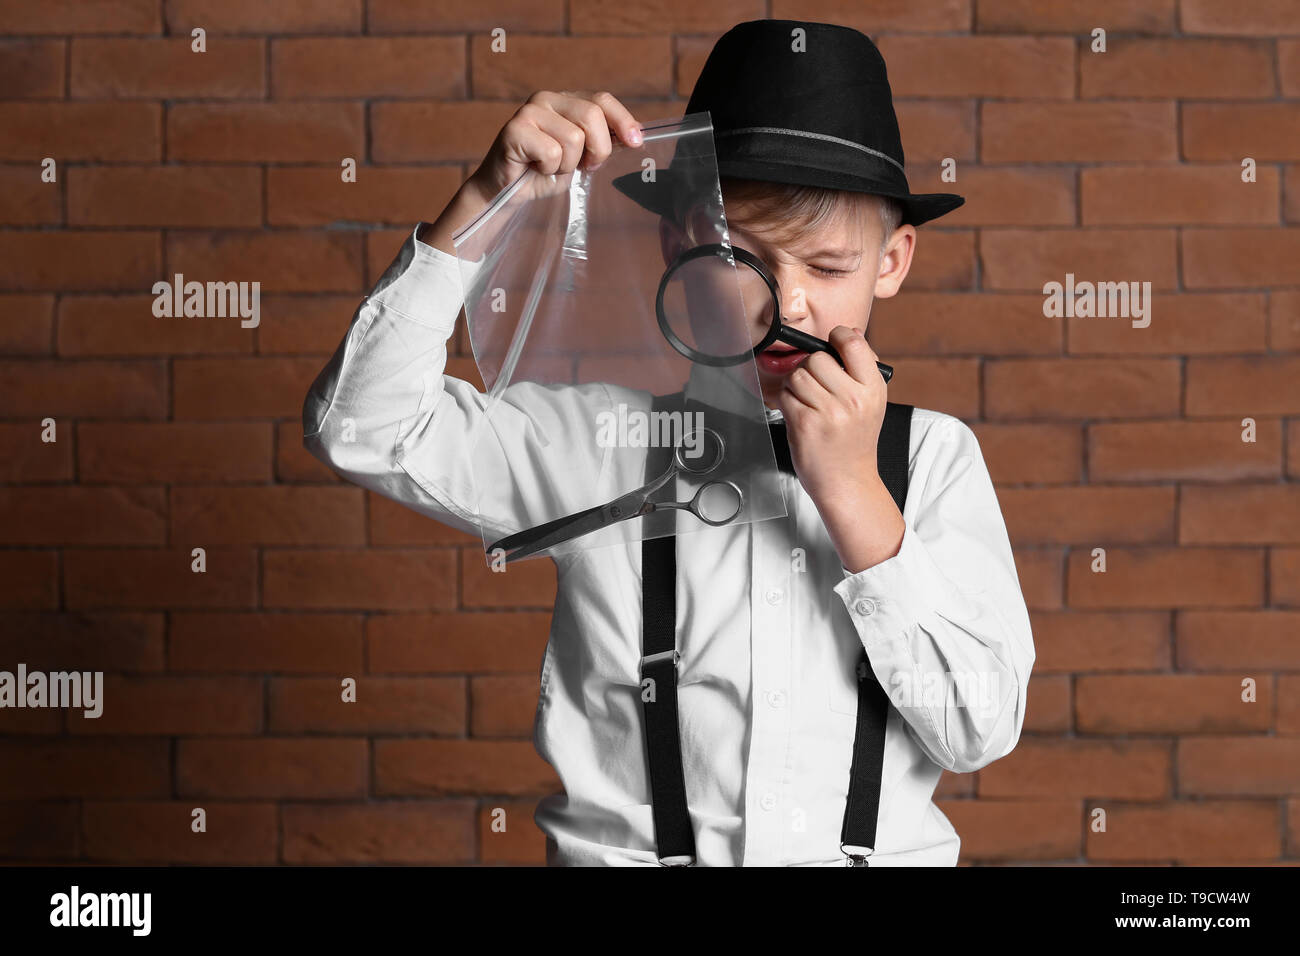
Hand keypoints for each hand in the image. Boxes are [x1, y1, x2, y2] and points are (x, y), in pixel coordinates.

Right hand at [466, 89, 643, 204]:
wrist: (507, 191)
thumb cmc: (544, 172)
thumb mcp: (582, 155)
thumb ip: (603, 140)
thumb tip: (635, 136)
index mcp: (567, 100)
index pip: (602, 100)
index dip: (623, 120)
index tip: (636, 142)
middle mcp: (548, 99)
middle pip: (592, 116)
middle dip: (597, 149)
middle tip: (583, 166)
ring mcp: (530, 111)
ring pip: (573, 138)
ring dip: (567, 164)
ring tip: (551, 166)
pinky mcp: (515, 129)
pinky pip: (551, 152)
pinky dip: (548, 169)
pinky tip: (535, 167)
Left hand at [777, 326, 888, 506]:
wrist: (847, 480)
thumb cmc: (855, 439)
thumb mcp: (872, 402)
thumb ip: (862, 368)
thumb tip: (849, 332)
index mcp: (873, 388)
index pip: (854, 343)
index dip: (837, 336)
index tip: (832, 343)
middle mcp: (853, 399)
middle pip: (817, 358)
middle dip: (810, 368)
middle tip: (815, 386)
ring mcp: (829, 412)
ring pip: (797, 375)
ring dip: (795, 385)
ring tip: (807, 401)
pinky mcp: (806, 424)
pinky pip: (785, 396)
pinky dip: (787, 403)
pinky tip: (800, 415)